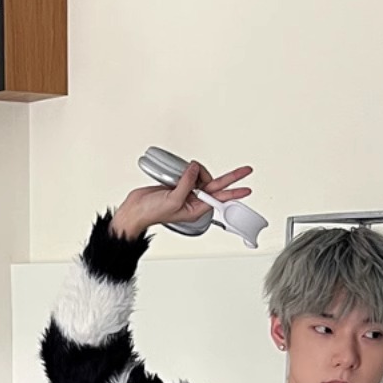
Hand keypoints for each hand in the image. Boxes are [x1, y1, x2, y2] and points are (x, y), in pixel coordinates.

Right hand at [111, 162, 253, 238]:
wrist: (135, 209)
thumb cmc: (151, 213)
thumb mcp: (173, 200)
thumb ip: (187, 183)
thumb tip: (195, 169)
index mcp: (196, 209)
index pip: (220, 199)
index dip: (234, 193)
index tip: (247, 189)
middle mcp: (194, 200)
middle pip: (216, 186)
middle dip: (228, 178)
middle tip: (245, 170)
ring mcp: (187, 190)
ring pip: (201, 175)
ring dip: (195, 172)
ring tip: (182, 177)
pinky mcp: (178, 182)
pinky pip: (189, 172)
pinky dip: (186, 170)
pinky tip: (179, 173)